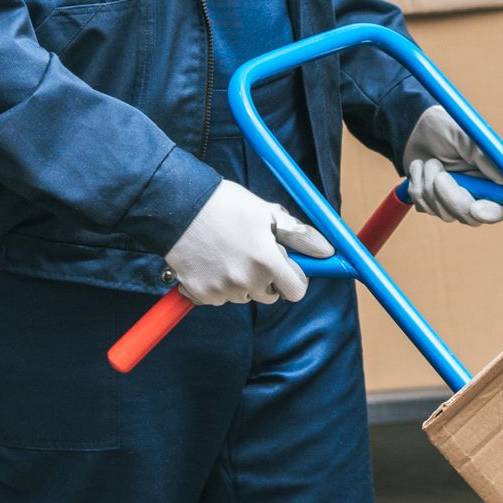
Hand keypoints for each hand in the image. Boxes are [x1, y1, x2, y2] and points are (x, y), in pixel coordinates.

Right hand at [165, 181, 331, 305]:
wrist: (176, 206)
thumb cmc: (223, 204)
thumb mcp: (266, 212)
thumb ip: (298, 235)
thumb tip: (327, 251)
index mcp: (267, 260)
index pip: (296, 290)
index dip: (295, 278)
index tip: (288, 267)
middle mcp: (246, 281)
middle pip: (270, 296)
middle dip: (268, 279)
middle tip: (252, 254)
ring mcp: (222, 290)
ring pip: (244, 296)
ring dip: (242, 282)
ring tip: (227, 253)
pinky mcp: (201, 294)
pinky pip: (219, 298)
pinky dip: (218, 285)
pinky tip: (211, 263)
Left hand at [402, 105, 502, 223]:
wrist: (417, 129)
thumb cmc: (445, 128)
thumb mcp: (465, 136)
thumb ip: (485, 156)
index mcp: (494, 179)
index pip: (502, 208)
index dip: (491, 213)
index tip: (475, 208)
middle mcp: (477, 194)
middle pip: (471, 217)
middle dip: (451, 198)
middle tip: (440, 175)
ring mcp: (455, 201)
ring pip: (445, 213)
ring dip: (430, 186)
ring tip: (430, 162)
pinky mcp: (434, 202)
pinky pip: (426, 208)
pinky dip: (417, 188)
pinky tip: (419, 170)